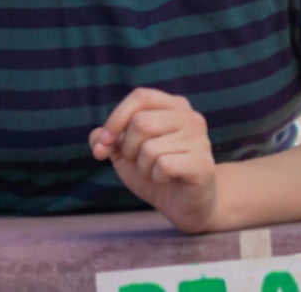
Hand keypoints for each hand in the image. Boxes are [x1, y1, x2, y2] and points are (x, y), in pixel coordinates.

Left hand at [89, 88, 218, 233]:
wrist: (185, 204)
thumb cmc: (156, 172)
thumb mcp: (125, 153)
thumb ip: (108, 139)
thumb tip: (98, 137)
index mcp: (174, 106)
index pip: (141, 97)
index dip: (116, 119)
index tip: (104, 144)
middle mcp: (191, 117)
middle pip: (141, 122)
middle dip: (128, 148)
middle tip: (139, 162)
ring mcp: (200, 140)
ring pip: (150, 148)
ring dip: (143, 167)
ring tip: (157, 172)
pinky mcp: (202, 163)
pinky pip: (163, 165)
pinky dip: (156, 177)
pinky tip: (167, 179)